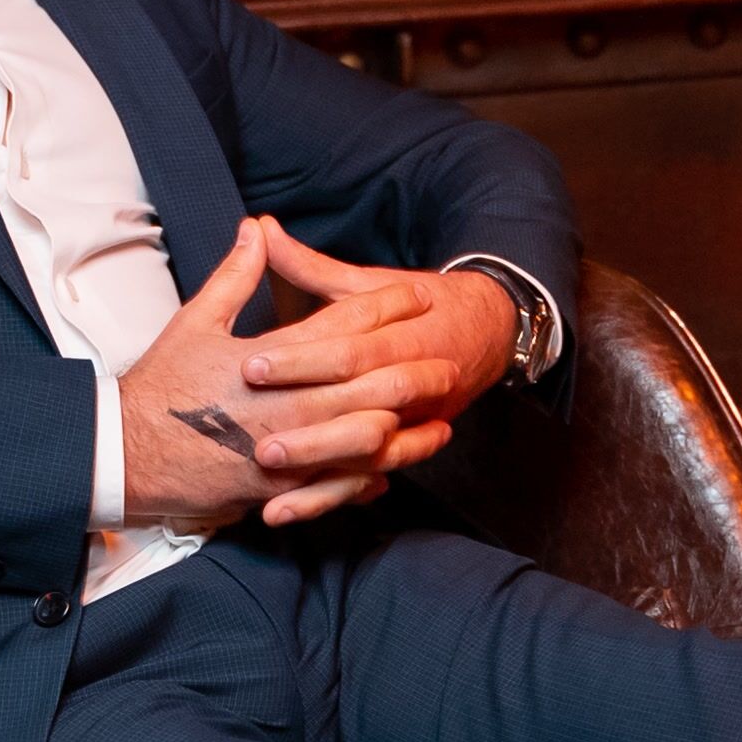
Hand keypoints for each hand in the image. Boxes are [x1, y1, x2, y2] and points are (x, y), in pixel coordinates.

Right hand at [111, 218, 490, 531]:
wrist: (122, 455)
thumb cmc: (159, 386)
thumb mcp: (194, 322)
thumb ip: (235, 277)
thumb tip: (256, 229)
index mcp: (271, 358)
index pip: (343, 326)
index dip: (385, 308)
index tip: (417, 294)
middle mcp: (288, 404)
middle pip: (370, 383)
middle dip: (415, 368)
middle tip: (451, 357)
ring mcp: (287, 451)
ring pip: (366, 439)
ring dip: (408, 428)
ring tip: (440, 417)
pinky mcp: (278, 488)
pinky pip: (338, 484)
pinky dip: (368, 475)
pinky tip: (391, 469)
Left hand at [230, 221, 515, 522]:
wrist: (491, 333)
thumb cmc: (424, 304)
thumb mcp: (370, 281)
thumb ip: (311, 265)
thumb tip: (259, 230)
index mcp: (402, 336)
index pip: (348, 350)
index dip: (300, 360)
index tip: (251, 365)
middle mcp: (411, 384)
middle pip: (359, 408)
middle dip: (307, 427)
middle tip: (255, 441)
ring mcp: (411, 423)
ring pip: (364, 455)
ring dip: (317, 470)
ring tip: (266, 476)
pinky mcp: (402, 449)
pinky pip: (363, 483)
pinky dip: (324, 499)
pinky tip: (279, 512)